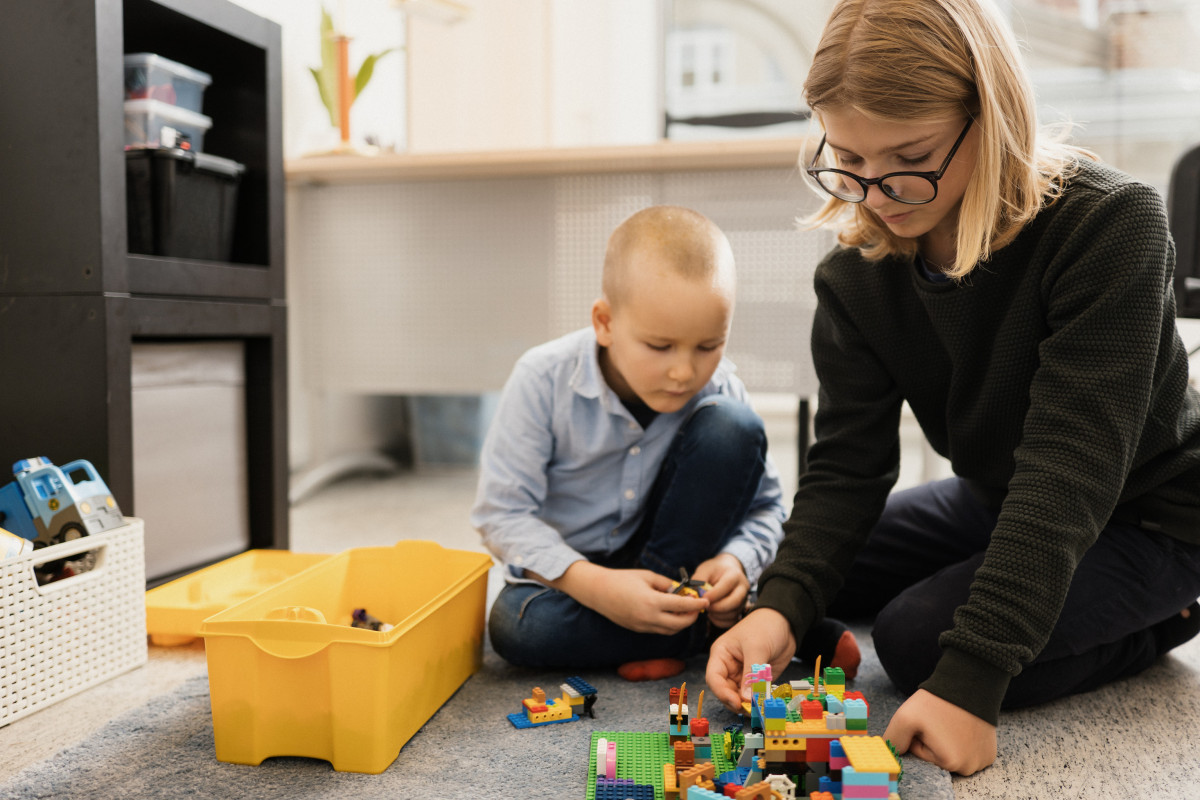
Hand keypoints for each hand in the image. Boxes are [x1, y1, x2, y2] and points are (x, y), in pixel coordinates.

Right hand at [539, 561, 707, 634]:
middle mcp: (648, 618)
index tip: (706, 601)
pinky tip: (671, 615)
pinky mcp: (637, 629)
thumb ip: (666, 584)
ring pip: (670, 631)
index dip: (697, 604)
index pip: (682, 606)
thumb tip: (681, 591)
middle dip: (691, 617)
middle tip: (697, 608)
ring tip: (685, 611)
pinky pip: (659, 631)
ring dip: (681, 623)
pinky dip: (669, 625)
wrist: (598, 591)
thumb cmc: (622, 579)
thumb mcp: (647, 576)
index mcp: (652, 601)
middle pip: (679, 624)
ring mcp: (642, 626)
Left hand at [691, 553, 749, 628]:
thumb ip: (698, 581)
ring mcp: (744, 600)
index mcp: (734, 575)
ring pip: (733, 613)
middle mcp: (742, 588)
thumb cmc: (714, 570)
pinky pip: (732, 620)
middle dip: (717, 607)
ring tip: (708, 610)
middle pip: (734, 602)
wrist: (728, 570)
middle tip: (705, 606)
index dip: (713, 595)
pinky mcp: (740, 609)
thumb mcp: (704, 569)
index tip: (702, 598)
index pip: (726, 586)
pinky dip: (721, 621)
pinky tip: (712, 616)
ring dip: (718, 615)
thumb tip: (693, 596)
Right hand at [705, 607, 795, 712]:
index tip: (736, 703)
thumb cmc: (765, 626)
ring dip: (748, 704)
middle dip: (736, 702)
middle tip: (751, 709)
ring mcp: (743, 675)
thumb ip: (752, 674)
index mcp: (722, 655)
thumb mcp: (757, 648)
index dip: (722, 693)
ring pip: (739, 696)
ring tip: (759, 709)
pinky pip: (754, 695)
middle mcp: (729, 667)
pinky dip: (758, 702)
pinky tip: (765, 706)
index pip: (714, 678)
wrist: (786, 622)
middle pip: (725, 691)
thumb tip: (747, 699)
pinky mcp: (757, 680)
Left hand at [884, 689, 996, 775]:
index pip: (920, 754)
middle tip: (938, 720)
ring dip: (948, 740)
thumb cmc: (937, 701)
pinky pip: (968, 751)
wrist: (970, 683)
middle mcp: (969, 768)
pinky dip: (963, 740)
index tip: (927, 722)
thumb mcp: (905, 717)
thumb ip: (893, 739)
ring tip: (951, 721)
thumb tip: (891, 755)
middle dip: (933, 739)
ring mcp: (982, 761)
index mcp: (950, 763)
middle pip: (937, 757)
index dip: (918, 735)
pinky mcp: (989, 753)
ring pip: (952, 754)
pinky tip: (964, 725)